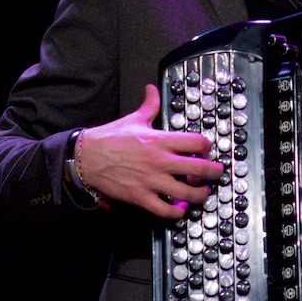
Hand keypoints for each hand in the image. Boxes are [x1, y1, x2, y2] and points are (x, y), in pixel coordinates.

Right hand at [74, 84, 226, 218]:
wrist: (84, 157)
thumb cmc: (109, 139)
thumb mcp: (133, 119)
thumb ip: (149, 106)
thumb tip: (152, 89)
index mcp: (160, 141)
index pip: (197, 142)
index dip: (207, 147)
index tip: (207, 150)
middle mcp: (160, 161)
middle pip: (200, 169)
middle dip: (214, 172)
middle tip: (217, 173)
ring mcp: (151, 181)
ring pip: (187, 193)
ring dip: (200, 194)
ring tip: (202, 193)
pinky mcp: (140, 197)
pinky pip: (165, 210)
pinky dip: (177, 212)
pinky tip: (180, 208)